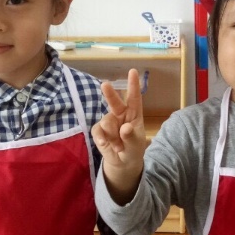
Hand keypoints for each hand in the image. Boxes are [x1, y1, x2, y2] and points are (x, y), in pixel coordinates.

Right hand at [91, 68, 145, 202]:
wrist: (123, 163)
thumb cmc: (133, 149)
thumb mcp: (135, 145)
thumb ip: (131, 137)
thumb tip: (125, 127)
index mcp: (134, 114)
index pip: (134, 98)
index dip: (133, 85)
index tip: (133, 71)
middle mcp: (120, 114)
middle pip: (115, 101)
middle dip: (110, 94)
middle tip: (104, 84)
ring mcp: (109, 121)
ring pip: (107, 122)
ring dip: (112, 136)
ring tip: (118, 146)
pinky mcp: (99, 130)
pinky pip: (98, 131)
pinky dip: (102, 138)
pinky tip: (106, 145)